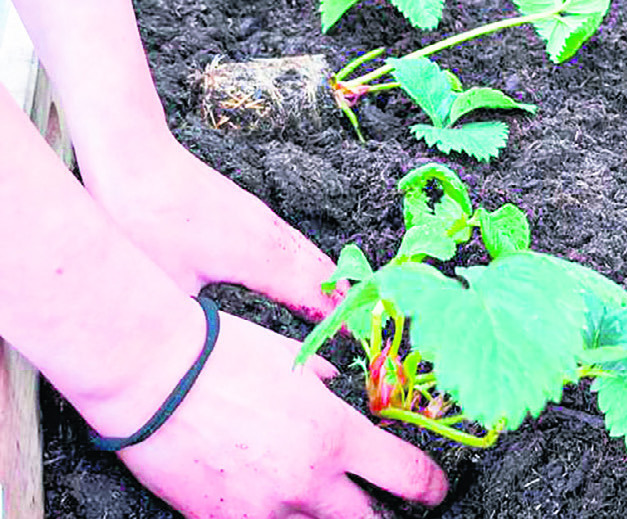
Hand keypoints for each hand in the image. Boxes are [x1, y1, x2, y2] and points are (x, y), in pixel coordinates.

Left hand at [80, 137, 343, 320]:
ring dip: (330, 279)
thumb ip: (197, 321)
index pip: (309, 295)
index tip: (351, 337)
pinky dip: (312, 261)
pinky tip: (309, 268)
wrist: (135, 156)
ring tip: (347, 301)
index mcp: (257, 259)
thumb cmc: (144, 219)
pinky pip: (295, 242)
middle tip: (362, 325)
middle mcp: (270, 238)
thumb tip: (208, 349)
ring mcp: (262, 220)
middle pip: (321, 272)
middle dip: (342, 300)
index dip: (331, 318)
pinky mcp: (250, 209)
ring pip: (309, 253)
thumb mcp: (168, 285)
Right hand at [84, 312, 447, 517]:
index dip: (431, 487)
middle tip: (382, 504)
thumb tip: (346, 396)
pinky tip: (271, 497)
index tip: (434, 489)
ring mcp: (268, 509)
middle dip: (384, 515)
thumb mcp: (295, 362)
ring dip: (329, 516)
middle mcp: (310, 481)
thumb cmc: (222, 358)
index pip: (408, 477)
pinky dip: (278, 516)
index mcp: (336, 435)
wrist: (152, 377)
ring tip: (318, 497)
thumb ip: (330, 389)